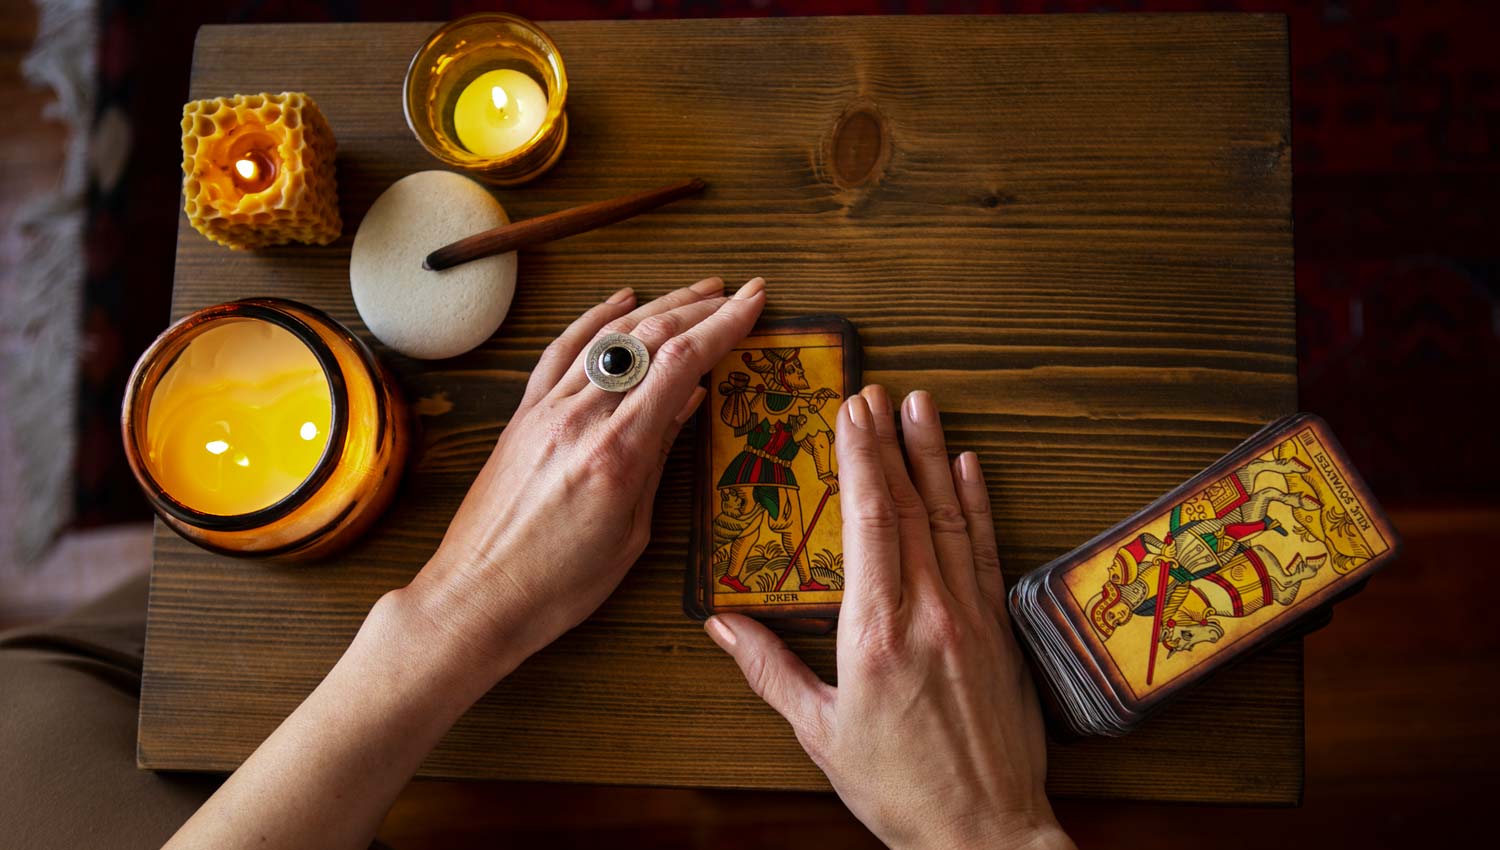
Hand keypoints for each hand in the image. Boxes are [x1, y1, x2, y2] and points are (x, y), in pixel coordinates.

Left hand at [402, 276, 765, 680]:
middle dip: (700, 308)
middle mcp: (580, 419)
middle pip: (648, 338)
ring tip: (696, 292)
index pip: (680, 363)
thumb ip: (658, 460)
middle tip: (737, 293)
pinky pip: (561, 351)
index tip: (753, 302)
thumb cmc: (559, 585)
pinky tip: (621, 301)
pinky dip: (595, 319)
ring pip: (608, 336)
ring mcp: (546, 412)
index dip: (723, 325)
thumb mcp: (631, 532)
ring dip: (657, 306)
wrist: (478, 598)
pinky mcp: (521, 416)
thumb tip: (687, 403)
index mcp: (618, 454)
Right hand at [705, 386, 1071, 849]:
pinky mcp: (997, 629)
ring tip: (923, 406)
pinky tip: (971, 468)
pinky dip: (978, 504)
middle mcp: (929, 612)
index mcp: (876, 633)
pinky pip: (985, 550)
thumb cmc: (899, 790)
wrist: (984, 832)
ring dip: (936, 456)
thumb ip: (769, 671)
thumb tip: (722, 625)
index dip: (861, 459)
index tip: (851, 412)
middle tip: (876, 391)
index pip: (871, 522)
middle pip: (910, 505)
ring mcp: (970, 615)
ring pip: (952, 517)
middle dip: (890, 442)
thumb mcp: (820, 734)